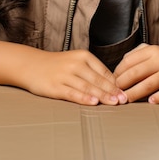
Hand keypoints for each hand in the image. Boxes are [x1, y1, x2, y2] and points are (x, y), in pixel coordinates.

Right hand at [0, 40, 127, 106]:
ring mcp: (65, 75)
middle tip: (125, 100)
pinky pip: (72, 93)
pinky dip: (84, 98)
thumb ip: (92, 71)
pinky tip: (93, 102)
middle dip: (113, 91)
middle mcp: (75, 64)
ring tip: (114, 103)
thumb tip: (113, 85)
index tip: (127, 92)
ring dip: (102, 95)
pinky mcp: (56, 86)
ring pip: (88, 86)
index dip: (116, 83)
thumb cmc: (57, 66)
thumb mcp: (76, 62)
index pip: (104, 71)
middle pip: (98, 79)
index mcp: (83, 56)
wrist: (31, 65)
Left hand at [113, 43, 158, 103]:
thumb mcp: (153, 54)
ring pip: (149, 84)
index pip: (129, 61)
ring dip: (135, 93)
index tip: (112, 82)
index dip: (118, 73)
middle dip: (123, 84)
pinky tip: (151, 101)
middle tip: (115, 93)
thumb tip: (117, 69)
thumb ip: (136, 57)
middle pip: (137, 73)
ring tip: (126, 100)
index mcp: (152, 51)